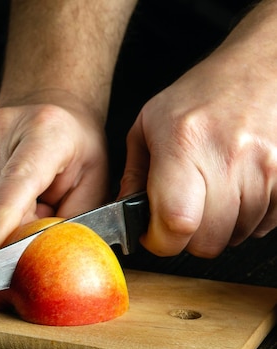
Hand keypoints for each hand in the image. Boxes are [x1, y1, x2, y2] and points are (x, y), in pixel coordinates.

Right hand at [0, 97, 108, 253]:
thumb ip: (70, 220)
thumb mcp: (93, 184)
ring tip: (21, 201)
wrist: (52, 116)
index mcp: (45, 132)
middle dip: (15, 227)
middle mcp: (1, 128)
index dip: (0, 215)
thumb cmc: (74, 153)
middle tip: (39, 212)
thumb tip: (38, 253)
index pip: (16, 179)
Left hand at [120, 48, 276, 256]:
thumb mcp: (149, 124)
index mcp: (184, 144)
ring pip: (237, 237)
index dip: (160, 241)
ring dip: (219, 227)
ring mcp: (266, 168)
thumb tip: (125, 213)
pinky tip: (236, 193)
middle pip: (207, 240)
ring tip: (211, 194)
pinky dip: (248, 219)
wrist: (260, 69)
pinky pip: (266, 226)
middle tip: (181, 216)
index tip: (153, 233)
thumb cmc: (201, 95)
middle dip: (186, 238)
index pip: (176, 222)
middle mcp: (228, 157)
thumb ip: (134, 173)